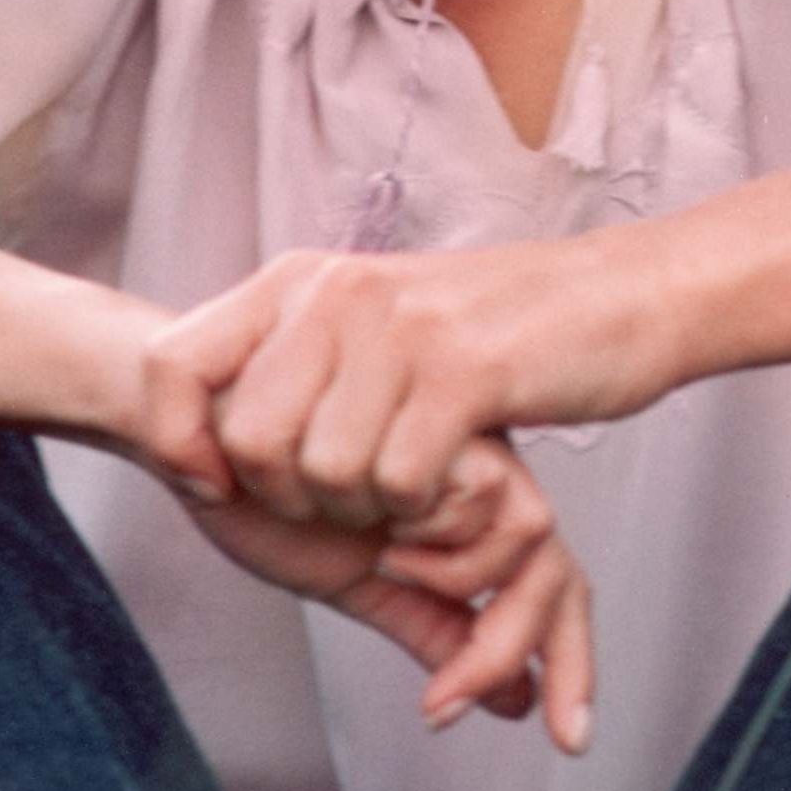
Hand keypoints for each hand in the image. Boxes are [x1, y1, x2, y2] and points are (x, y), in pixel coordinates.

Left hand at [139, 235, 671, 531]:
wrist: (618, 297)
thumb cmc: (492, 330)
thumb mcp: (371, 323)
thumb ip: (295, 359)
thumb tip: (208, 429)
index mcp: (302, 279)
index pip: (171, 363)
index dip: (174, 440)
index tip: (213, 487)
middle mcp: (339, 292)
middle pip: (248, 441)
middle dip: (290, 499)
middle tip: (347, 499)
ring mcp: (401, 328)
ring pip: (324, 472)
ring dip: (365, 508)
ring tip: (406, 486)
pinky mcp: (464, 372)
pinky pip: (398, 479)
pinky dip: (421, 510)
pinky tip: (446, 488)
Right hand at [167, 434, 593, 752]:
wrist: (197, 434)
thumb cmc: (266, 495)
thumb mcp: (361, 582)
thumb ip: (433, 628)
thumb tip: (520, 704)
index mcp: (467, 514)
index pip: (550, 582)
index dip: (571, 657)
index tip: (567, 737)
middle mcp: (480, 476)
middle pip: (556, 565)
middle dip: (530, 647)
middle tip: (449, 704)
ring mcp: (466, 442)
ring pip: (533, 530)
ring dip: (457, 577)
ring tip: (385, 564)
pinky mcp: (442, 414)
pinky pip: (483, 496)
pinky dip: (434, 539)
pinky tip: (379, 537)